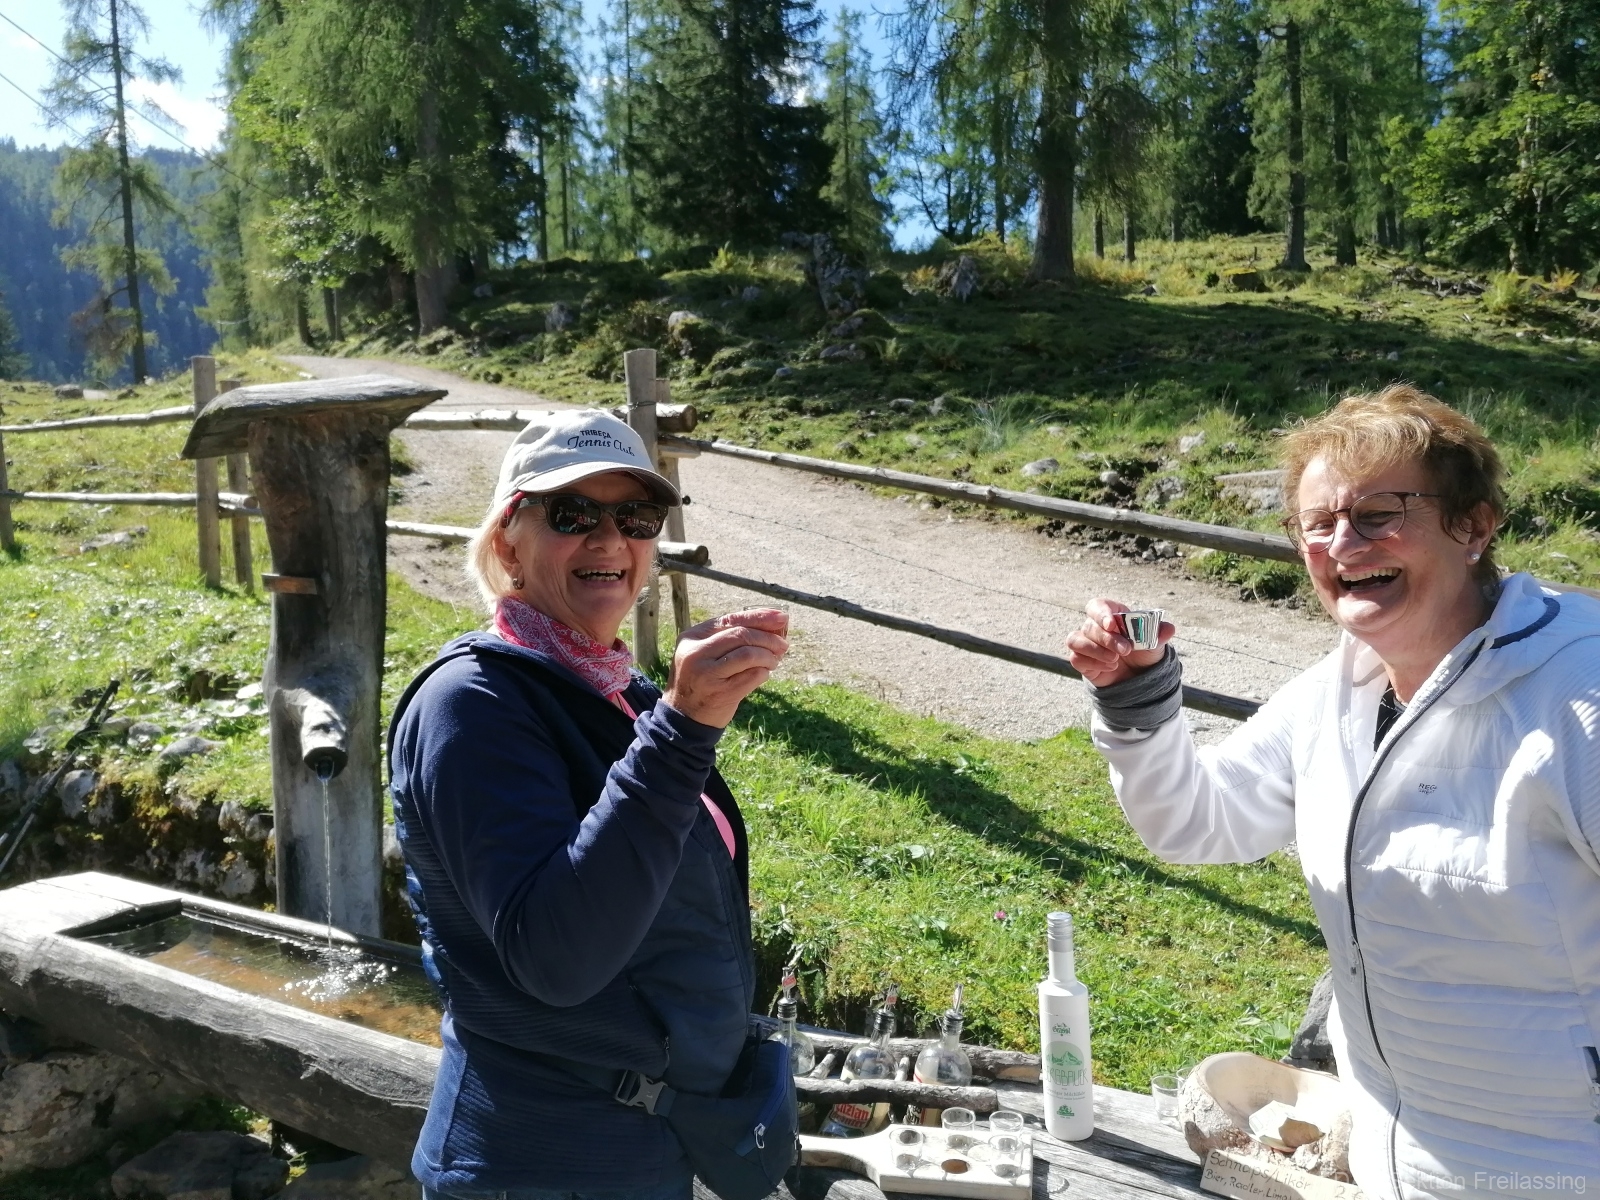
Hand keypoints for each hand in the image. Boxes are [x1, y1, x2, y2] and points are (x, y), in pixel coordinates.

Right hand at [663, 608, 789, 727]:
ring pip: (748, 654)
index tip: (781, 618)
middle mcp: (696, 653)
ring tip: (774, 661)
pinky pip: (752, 676)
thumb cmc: (702, 679)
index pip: (730, 619)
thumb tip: (775, 623)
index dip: (759, 617)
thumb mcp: (706, 653)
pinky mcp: (720, 693)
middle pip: (741, 635)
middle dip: (768, 638)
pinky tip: (764, 674)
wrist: (684, 716)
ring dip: (768, 656)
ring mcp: (707, 673)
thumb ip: (732, 637)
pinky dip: (764, 672)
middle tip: (783, 645)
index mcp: (692, 637)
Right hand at [1065, 598, 1175, 688]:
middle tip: (1126, 650)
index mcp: (1112, 615)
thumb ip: (1158, 634)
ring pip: (1076, 640)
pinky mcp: (1081, 659)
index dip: (1102, 613)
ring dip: (1096, 650)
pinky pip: (1076, 657)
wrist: (1138, 679)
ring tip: (1115, 660)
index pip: (1097, 606)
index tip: (1112, 624)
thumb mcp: (1155, 644)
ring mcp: (1086, 643)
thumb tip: (1169, 629)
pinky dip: (1093, 663)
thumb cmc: (1144, 654)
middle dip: (1108, 639)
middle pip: (1090, 626)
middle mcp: (1095, 627)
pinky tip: (1110, 667)